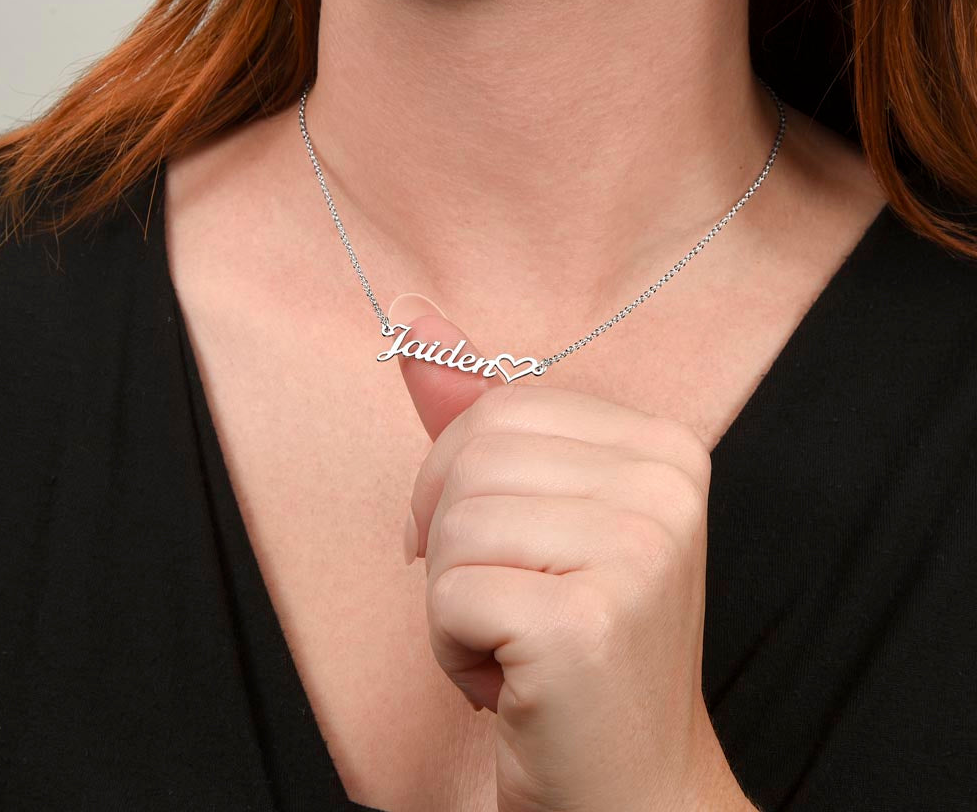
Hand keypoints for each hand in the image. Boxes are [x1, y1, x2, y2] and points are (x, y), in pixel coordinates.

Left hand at [390, 294, 757, 811]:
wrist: (633, 785)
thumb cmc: (575, 642)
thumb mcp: (535, 511)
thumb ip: (477, 410)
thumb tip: (411, 313)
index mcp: (663, 446)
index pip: (501, 409)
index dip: (462, 482)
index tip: (496, 548)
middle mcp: (667, 485)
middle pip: (474, 456)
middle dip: (452, 539)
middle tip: (505, 603)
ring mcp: (638, 550)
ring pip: (455, 523)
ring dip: (452, 597)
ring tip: (513, 641)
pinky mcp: (589, 620)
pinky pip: (450, 593)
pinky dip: (451, 647)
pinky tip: (509, 681)